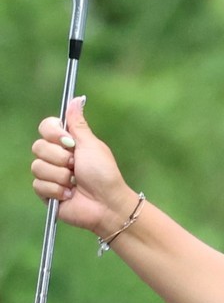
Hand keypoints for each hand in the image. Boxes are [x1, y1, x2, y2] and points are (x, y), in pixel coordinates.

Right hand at [31, 96, 137, 237]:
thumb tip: (76, 98)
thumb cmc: (104, 174)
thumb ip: (78, 124)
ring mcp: (49, 175)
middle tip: (76, 166)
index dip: (53, 133)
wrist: (107, 204)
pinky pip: (39, 185)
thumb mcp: (91, 145)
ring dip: (61, 176)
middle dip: (60, 158)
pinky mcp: (46, 192)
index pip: (45, 127)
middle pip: (38, 146)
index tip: (69, 142)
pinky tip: (70, 194)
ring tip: (75, 183)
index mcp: (66, 143)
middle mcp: (55, 157)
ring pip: (37, 166)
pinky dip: (57, 190)